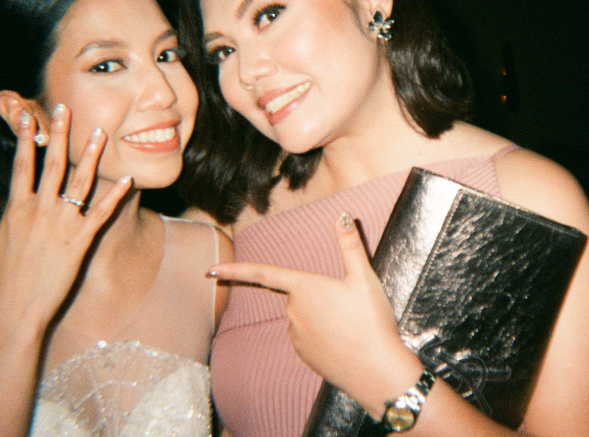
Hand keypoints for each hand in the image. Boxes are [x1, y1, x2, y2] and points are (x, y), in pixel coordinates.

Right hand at [0, 104, 131, 335]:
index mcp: (15, 208)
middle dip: (59, 133)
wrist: (14, 314)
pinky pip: (101, 213)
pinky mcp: (80, 241)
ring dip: (90, 155)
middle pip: (51, 164)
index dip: (26, 137)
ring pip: (79, 182)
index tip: (29, 114)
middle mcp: (39, 211)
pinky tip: (128, 178)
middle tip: (65, 108)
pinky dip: (115, 195)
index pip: (21, 164)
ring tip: (100, 132)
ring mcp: (61, 225)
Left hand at [208, 213, 411, 405]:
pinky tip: (343, 340)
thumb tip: (342, 215)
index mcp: (304, 287)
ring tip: (351, 325)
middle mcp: (293, 312)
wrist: (378, 373)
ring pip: (304, 315)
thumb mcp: (364, 279)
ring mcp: (295, 336)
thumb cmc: (371, 322)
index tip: (210, 271)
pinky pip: (308, 336)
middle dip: (319, 295)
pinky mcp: (303, 355)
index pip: (263, 273)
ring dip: (322, 316)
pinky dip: (323, 335)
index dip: (235, 270)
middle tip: (350, 305)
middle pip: (299, 294)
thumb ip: (349, 245)